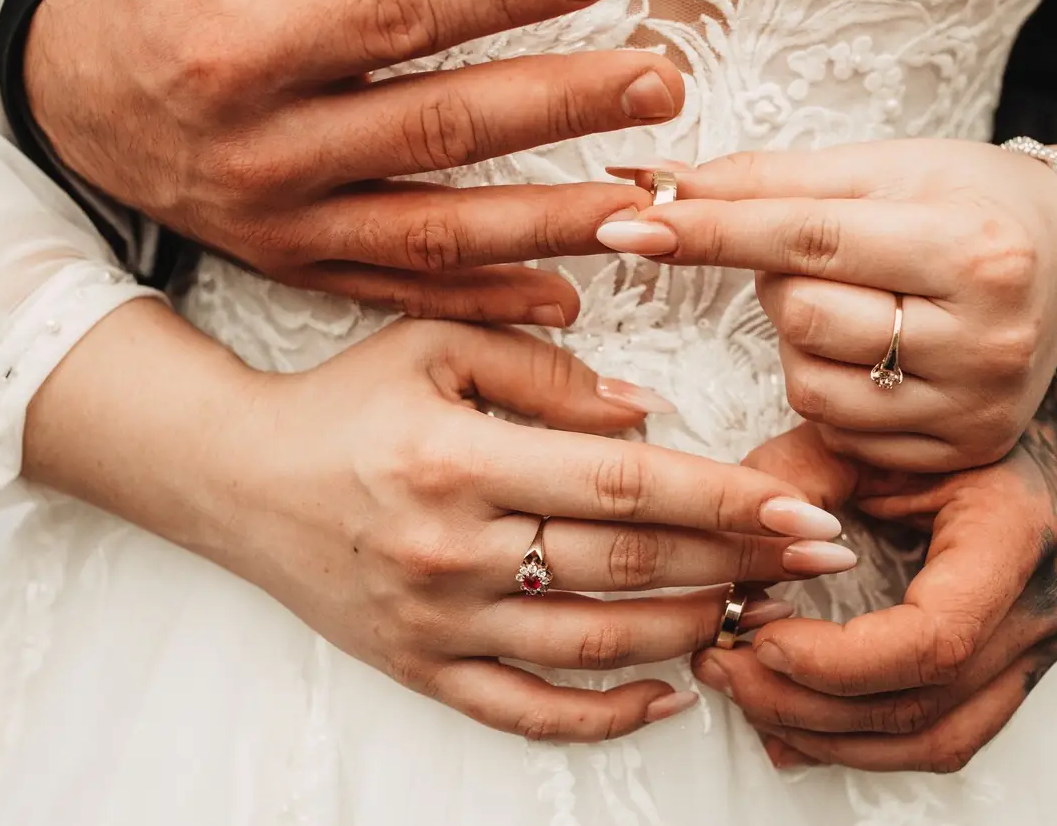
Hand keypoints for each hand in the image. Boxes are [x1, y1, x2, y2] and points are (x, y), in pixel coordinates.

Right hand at [25, 0, 683, 324]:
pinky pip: (404, 293)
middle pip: (439, 124)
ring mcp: (291, 223)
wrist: (73, 115)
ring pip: (437, 229)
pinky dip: (485, 302)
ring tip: (640, 203)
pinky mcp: (302, 268)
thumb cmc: (160, 11)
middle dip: (559, 105)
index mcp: (249, 49)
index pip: (397, 15)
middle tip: (658, 85)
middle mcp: (273, 147)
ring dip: (548, 220)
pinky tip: (564, 298)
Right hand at [214, 321, 857, 740]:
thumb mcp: (434, 343)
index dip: (725, 500)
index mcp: (460, 459)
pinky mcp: (423, 669)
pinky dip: (605, 713)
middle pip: (627, 567)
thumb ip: (545, 367)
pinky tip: (668, 693)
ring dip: (692, 630)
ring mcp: (438, 623)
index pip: (625, 485)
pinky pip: (527, 712)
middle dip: (738, 564)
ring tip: (762, 608)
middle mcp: (451, 550)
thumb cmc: (346, 402)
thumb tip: (647, 415)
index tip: (803, 508)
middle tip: (820, 560)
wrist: (237, 477)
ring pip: (594, 643)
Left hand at [596, 144, 1056, 469]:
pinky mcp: (963, 450)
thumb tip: (650, 188)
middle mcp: (986, 337)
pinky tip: (874, 351)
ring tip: (855, 300)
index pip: (809, 239)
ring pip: (810, 384)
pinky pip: (839, 431)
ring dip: (801, 339)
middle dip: (780, 282)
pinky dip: (830, 386)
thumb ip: (764, 181)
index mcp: (972, 246)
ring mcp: (977, 406)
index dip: (712, 230)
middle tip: (822, 256)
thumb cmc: (966, 198)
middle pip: (804, 317)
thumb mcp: (880, 166)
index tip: (630, 223)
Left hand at [692, 403, 1056, 771]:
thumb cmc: (937, 435)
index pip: (935, 638)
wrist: (1018, 441)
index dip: (839, 659)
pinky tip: (795, 731)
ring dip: (828, 736)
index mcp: (1013, 533)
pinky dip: (861, 745)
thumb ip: (794, 483)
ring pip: (933, 741)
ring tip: (747, 699)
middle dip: (808, 702)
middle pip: (924, 702)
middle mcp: (1038, 606)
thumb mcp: (862, 436)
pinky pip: (942, 739)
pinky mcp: (1013, 676)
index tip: (760, 640)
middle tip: (723, 670)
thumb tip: (736, 564)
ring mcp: (1034, 652)